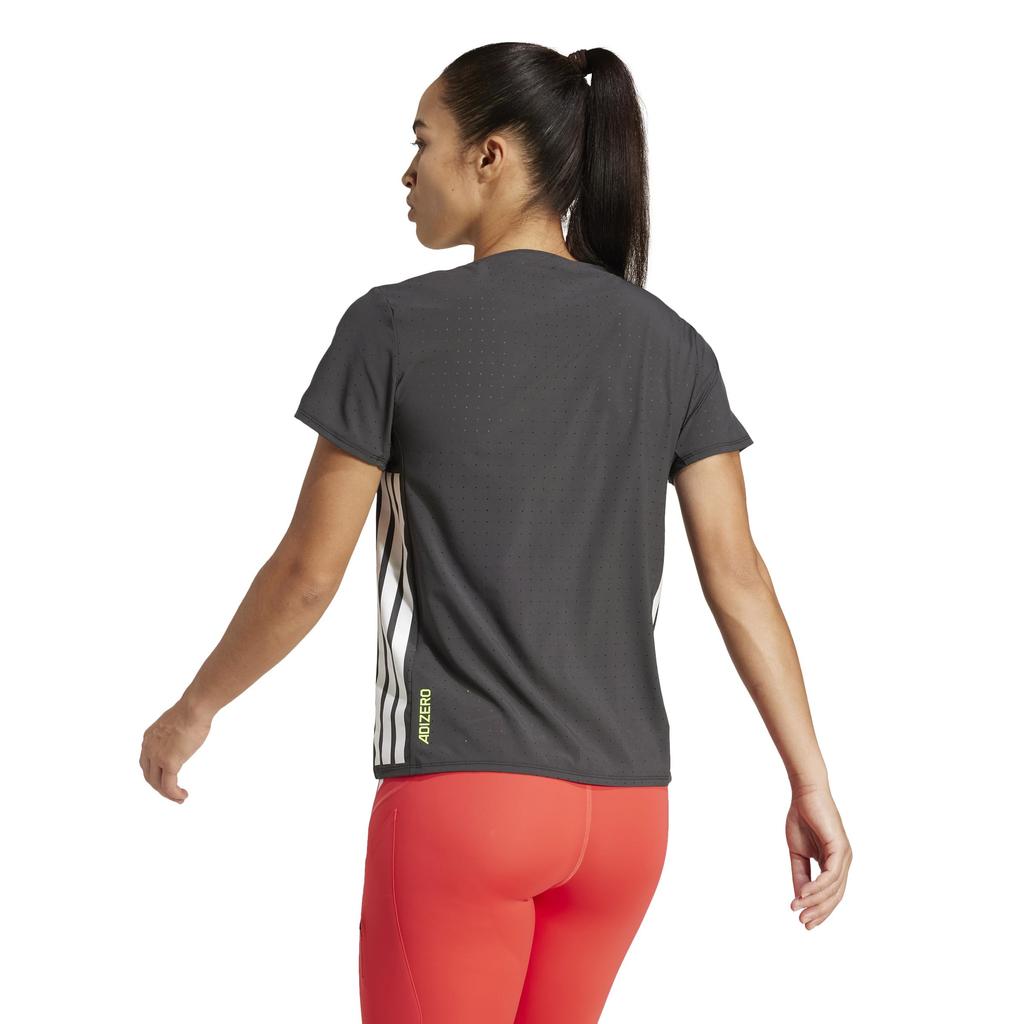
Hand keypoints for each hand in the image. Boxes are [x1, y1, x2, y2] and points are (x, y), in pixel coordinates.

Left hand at [139, 699, 212, 802]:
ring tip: (180, 798)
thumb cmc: (192, 710)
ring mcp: (157, 756)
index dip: (155, 774)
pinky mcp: (169, 763)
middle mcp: (148, 748)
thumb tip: (182, 737)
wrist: (194, 708)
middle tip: (172, 793)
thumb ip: (173, 734)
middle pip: (149, 776)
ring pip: (157, 784)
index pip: (146, 763)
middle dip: (160, 787)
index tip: (167, 779)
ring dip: (168, 794)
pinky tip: (182, 796)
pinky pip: (168, 786)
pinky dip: (174, 794)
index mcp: (149, 738)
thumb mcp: (175, 723)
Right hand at [786, 782, 851, 928]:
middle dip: (819, 912)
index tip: (804, 923)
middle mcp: (843, 862)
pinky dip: (818, 886)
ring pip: (834, 889)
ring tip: (798, 909)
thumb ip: (800, 874)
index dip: (819, 910)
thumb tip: (799, 898)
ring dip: (815, 901)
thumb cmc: (802, 818)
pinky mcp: (840, 848)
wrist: (805, 793)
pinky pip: (831, 874)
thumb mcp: (797, 852)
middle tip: (803, 923)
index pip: (831, 895)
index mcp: (834, 863)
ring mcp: (844, 856)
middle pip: (835, 896)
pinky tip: (804, 894)